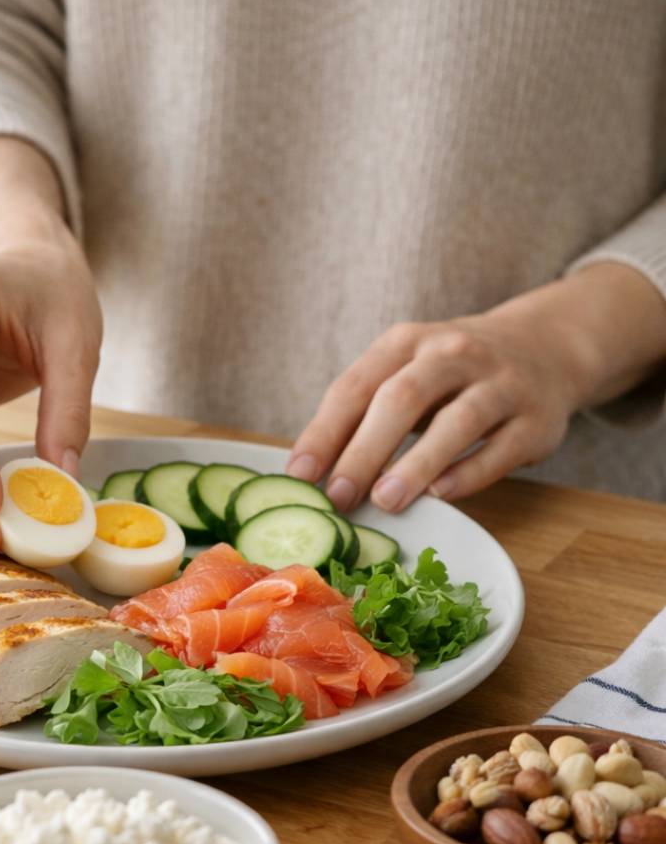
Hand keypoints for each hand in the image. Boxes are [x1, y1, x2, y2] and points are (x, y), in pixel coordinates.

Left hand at [287, 263, 665, 511]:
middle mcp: (453, 354)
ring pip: (458, 421)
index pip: (356, 386)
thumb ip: (362, 414)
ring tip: (385, 500)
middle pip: (402, 399)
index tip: (300, 474)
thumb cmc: (449, 375)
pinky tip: (440, 495)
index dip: (325, 432)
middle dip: (365, 450)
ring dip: (417, 463)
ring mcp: (500, 383)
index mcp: (406, 343)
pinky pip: (501, 448)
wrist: (544, 347)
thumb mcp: (404, 373)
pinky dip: (469, 473)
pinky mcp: (536, 418)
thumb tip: (312, 473)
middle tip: (338, 496)